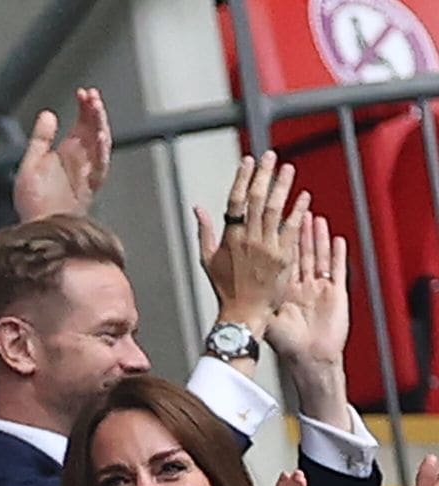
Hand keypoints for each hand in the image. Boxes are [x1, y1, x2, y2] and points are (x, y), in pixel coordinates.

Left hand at [13, 87, 110, 220]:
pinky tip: (98, 136)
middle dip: (95, 112)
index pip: (82, 124)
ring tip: (95, 108)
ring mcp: (87, 175)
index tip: (83, 93)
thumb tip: (48, 114)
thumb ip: (40, 140)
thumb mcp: (31, 164)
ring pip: (101, 144)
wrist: (38, 230)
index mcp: (68, 154)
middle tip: (91, 97)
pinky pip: (100, 167)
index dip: (84, 108)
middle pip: (95, 131)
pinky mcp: (89, 188)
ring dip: (99, 125)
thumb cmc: (33, 204)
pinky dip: (101, 151)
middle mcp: (81, 162)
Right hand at [194, 151, 309, 337]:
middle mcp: (248, 240)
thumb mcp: (207, 260)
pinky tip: (304, 196)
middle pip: (257, 200)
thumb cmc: (224, 289)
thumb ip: (204, 232)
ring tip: (288, 169)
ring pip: (276, 210)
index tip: (249, 161)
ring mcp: (267, 248)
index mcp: (230, 238)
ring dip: (283, 187)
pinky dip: (298, 211)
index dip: (242, 179)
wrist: (243, 313)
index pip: (236, 201)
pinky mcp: (284, 258)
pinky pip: (292, 229)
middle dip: (264, 175)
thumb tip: (197, 208)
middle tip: (271, 157)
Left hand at [266, 213, 350, 428]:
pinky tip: (337, 239)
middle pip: (299, 253)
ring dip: (317, 238)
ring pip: (318, 256)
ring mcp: (318, 289)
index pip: (278, 260)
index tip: (269, 225)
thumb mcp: (267, 320)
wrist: (309, 359)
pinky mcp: (335, 294)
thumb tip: (233, 295)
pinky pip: (336, 270)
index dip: (275, 243)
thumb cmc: (287, 344)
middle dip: (298, 231)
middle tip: (294, 210)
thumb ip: (255, 305)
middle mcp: (301, 287)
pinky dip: (336, 254)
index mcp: (283, 291)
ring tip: (315, 218)